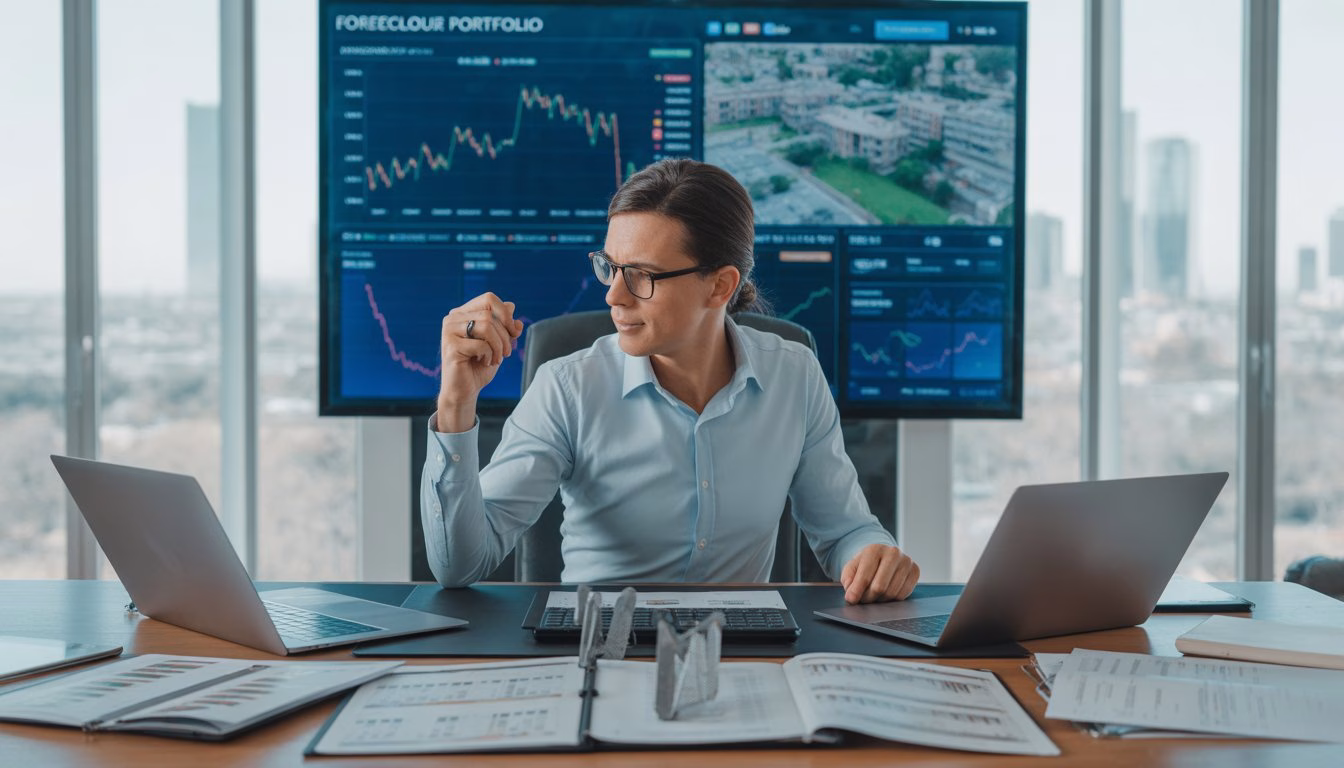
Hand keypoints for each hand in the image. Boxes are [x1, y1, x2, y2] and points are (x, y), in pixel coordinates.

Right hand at [436, 292, 523, 430]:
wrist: (464, 390)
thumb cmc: (480, 366)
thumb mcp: (498, 342)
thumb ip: (505, 325)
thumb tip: (512, 306)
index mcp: (463, 313)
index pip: (489, 299)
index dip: (506, 314)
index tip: (513, 332)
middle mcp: (452, 318)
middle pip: (490, 314)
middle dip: (505, 336)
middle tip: (506, 353)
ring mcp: (449, 331)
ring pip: (486, 326)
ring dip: (499, 346)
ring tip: (496, 358)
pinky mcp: (450, 346)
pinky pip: (481, 344)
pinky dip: (489, 355)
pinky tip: (484, 362)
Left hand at [840, 543, 919, 603]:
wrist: (883, 557)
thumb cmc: (866, 564)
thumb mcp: (852, 568)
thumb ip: (848, 580)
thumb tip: (851, 595)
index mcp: (874, 549)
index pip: (865, 576)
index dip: (857, 591)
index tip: (851, 600)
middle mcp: (893, 553)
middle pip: (880, 587)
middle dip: (868, 597)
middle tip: (863, 599)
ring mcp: (906, 561)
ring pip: (892, 593)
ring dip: (880, 599)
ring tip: (874, 595)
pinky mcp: (915, 570)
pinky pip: (903, 594)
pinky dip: (892, 599)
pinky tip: (886, 592)